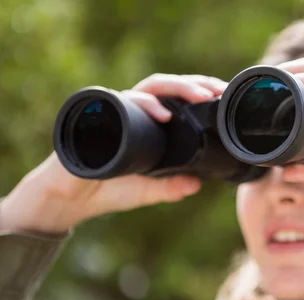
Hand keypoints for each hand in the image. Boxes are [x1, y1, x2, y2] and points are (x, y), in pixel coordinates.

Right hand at [0, 74, 227, 233]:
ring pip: (149, 88)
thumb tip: (198, 185)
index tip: (223, 97)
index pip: (176, 99)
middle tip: (217, 91)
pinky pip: (122, 103)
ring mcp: (116, 112)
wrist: (70, 200)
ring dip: (176, 88)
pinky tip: (162, 113)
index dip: (199, 94)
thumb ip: (170, 187)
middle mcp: (133, 113)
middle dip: (194, 85)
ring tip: (199, 97)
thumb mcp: (147, 192)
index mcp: (148, 124)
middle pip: (166, 87)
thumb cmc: (109, 190)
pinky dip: (144, 105)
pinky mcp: (100, 118)